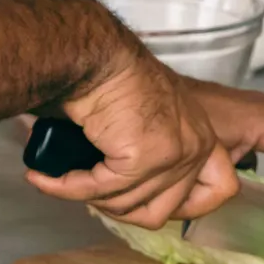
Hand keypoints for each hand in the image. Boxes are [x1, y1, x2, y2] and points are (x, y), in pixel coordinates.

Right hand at [24, 53, 238, 229]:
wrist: (95, 54)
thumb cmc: (111, 76)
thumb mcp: (147, 117)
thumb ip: (153, 153)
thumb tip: (125, 193)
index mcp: (202, 135)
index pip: (217, 188)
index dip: (179, 206)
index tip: (140, 200)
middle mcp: (197, 146)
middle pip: (160, 210)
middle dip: (115, 207)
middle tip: (86, 191)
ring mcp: (173, 156)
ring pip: (126, 205)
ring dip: (88, 197)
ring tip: (59, 180)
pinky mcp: (143, 159)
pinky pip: (101, 190)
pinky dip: (68, 188)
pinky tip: (46, 179)